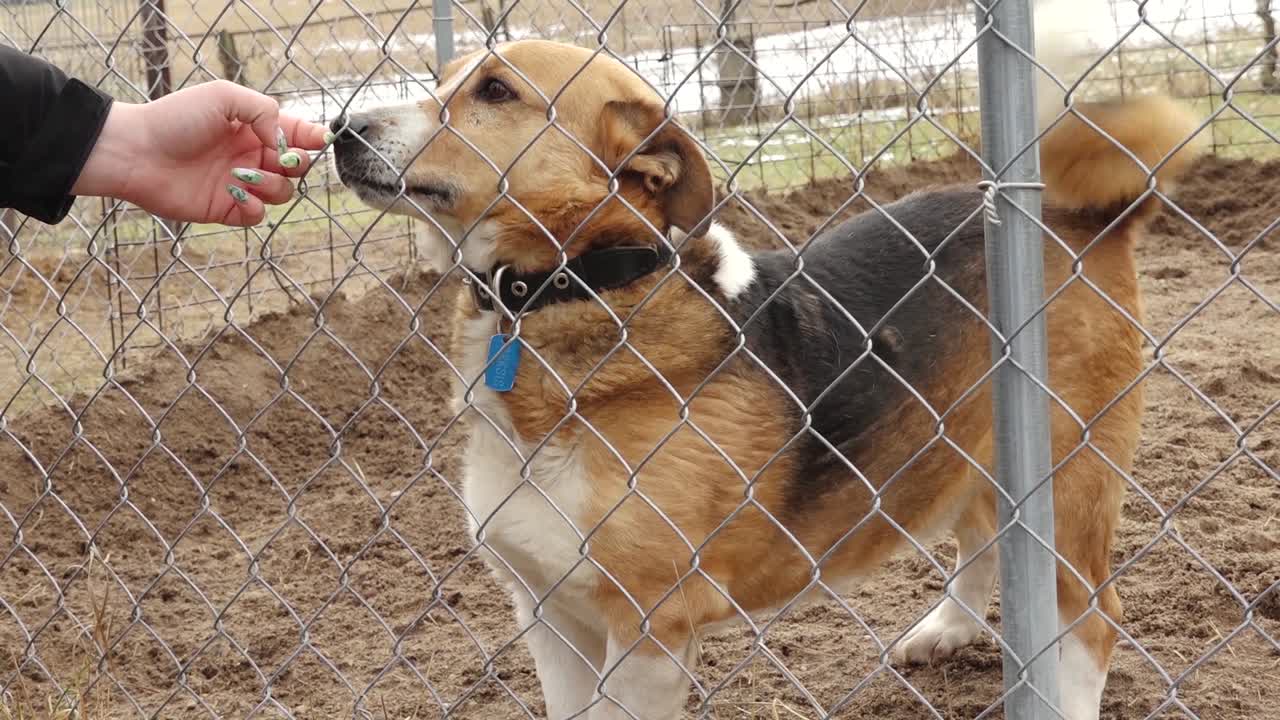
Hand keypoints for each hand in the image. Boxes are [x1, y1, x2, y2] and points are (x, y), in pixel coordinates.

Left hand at [72, 80, 330, 226]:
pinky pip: (258, 216)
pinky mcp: (227, 209)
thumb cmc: (175, 118)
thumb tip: (281, 142)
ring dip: (272, 184)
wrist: (136, 152)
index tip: (318, 140)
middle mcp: (251, 155)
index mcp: (252, 128)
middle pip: (296, 166)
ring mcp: (240, 184)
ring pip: (282, 192)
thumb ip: (263, 110)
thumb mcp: (223, 96)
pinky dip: (254, 207)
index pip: (295, 134)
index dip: (312, 138)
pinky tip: (235, 193)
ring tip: (242, 175)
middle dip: (295, 163)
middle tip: (278, 158)